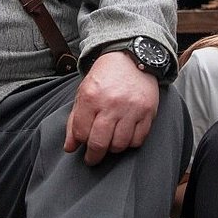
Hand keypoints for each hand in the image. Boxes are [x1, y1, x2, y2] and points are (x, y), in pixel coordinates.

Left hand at [64, 49, 159, 165]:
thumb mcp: (83, 94)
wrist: (130, 59)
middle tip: (92, 158)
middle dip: (93, 156)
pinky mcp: (148, 112)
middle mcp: (111, 104)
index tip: (82, 143)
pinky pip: (138, 139)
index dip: (80, 142)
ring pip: (120, 145)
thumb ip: (74, 121)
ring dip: (113, 148)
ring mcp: (131, 108)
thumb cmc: (104, 78)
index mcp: (91, 97)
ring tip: (110, 142)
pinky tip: (125, 135)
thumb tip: (69, 147)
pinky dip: (130, 143)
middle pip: (100, 143)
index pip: (81, 133)